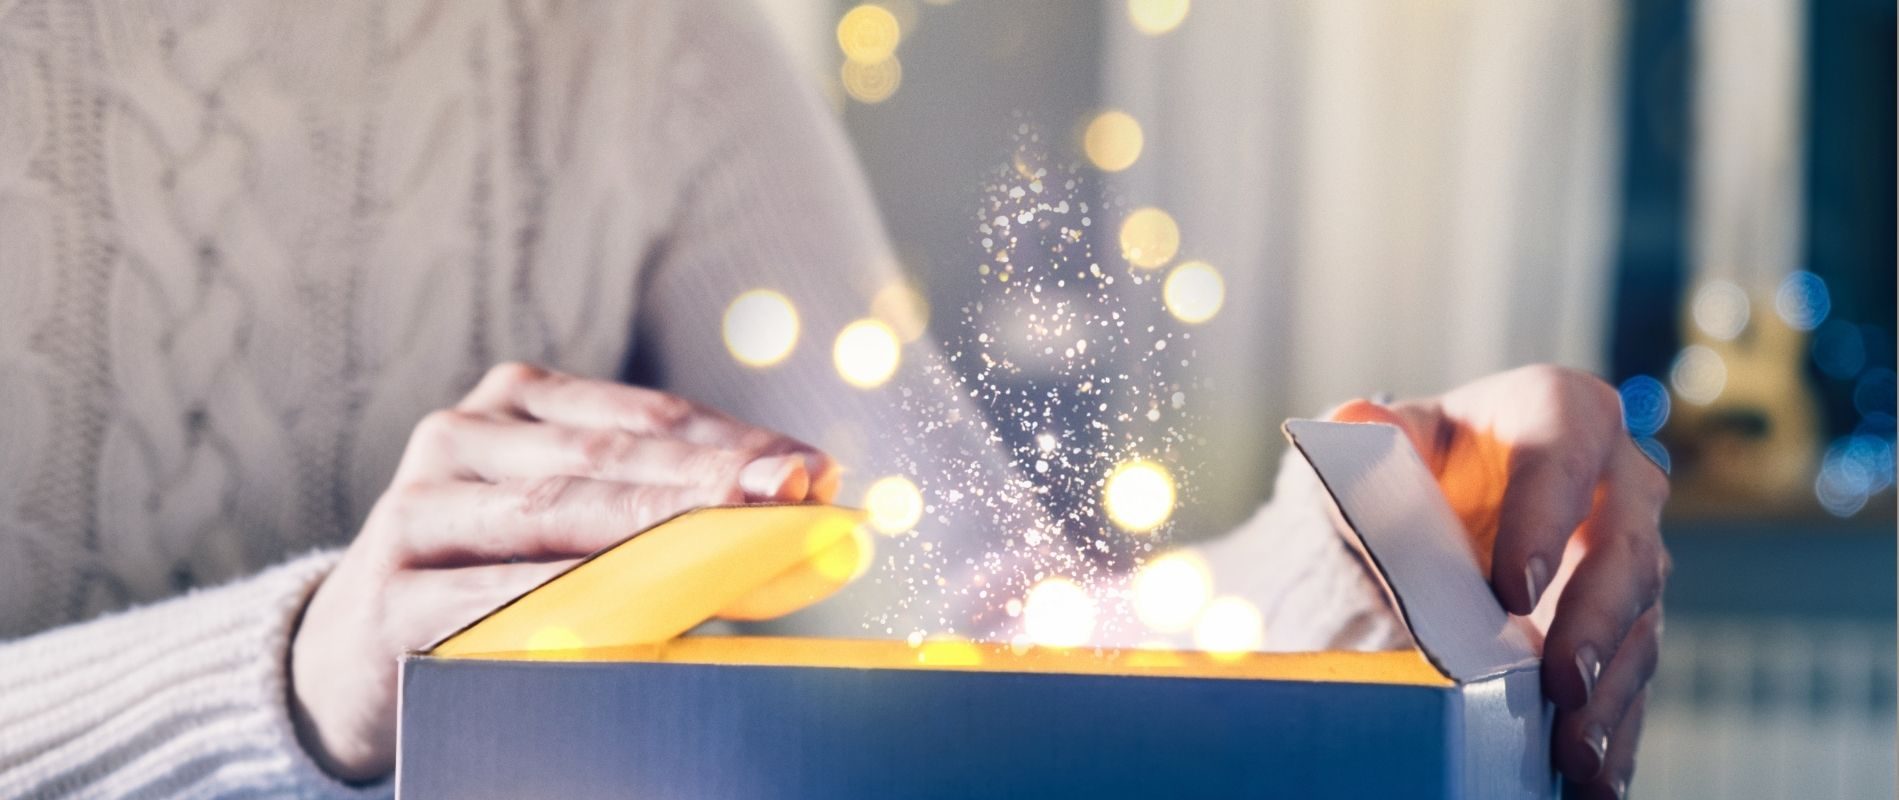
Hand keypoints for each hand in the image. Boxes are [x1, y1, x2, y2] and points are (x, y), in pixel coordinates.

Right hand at [288, 363, 838, 781]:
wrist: (349, 659)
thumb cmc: (493, 579)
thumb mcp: (570, 525)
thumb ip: (659, 507)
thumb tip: (795, 506)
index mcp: (516, 405)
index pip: (648, 417)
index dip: (736, 442)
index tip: (816, 471)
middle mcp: (460, 439)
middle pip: (610, 460)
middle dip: (713, 480)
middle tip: (796, 495)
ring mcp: (418, 512)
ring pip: (557, 517)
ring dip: (658, 532)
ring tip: (740, 544)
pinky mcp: (391, 596)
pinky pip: (498, 598)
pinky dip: (573, 602)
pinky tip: (638, 609)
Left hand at [1332, 364, 1668, 798]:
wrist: (1430, 504)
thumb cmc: (1414, 459)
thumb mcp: (1386, 440)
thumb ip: (1370, 436)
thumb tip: (1354, 421)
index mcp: (1558, 412)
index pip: (1564, 449)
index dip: (1547, 516)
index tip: (1512, 589)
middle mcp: (1615, 480)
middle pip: (1626, 547)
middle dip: (1597, 622)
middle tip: (1562, 683)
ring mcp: (1630, 554)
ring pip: (1640, 624)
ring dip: (1611, 693)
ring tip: (1576, 754)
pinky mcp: (1626, 621)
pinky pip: (1633, 678)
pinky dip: (1616, 731)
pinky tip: (1594, 781)